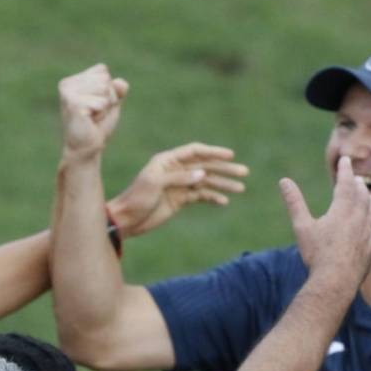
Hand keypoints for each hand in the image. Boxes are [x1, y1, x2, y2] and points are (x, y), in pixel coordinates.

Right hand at [58, 63, 128, 159]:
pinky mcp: (73, 104)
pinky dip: (102, 114)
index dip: (107, 90)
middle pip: (104, 78)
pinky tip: (90, 122)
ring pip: (105, 89)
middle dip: (107, 98)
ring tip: (92, 117)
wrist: (86, 148)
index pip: (102, 70)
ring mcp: (68, 94)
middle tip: (94, 114)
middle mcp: (66, 84)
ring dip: (105, 106)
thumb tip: (121, 83)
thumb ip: (118, 88)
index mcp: (72, 80)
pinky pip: (102, 102)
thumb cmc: (97, 125)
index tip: (95, 105)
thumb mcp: (111, 102)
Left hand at [108, 142, 248, 236]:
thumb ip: (179, 178)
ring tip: (240, 188)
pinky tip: (223, 201)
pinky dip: (212, 198)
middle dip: (224, 169)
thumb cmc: (136, 198)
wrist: (127, 219)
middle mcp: (176, 170)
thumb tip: (203, 174)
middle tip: (244, 172)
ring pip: (206, 182)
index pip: (195, 151)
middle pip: (205, 166)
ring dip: (222, 184)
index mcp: (168, 161)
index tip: (230, 155)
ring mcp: (179, 185)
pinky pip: (200, 196)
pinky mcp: (180, 200)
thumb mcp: (156, 184)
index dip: (213, 152)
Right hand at [280, 156, 370, 284]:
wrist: (335, 280)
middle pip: (362, 198)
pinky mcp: (370, 252)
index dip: (345, 171)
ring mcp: (367, 236)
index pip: (345, 185)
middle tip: (356, 179)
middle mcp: (358, 220)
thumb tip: (283, 181)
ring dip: (370, 204)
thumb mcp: (302, 226)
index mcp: (342, 211)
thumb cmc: (317, 253)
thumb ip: (294, 202)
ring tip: (370, 198)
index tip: (346, 160)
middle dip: (358, 186)